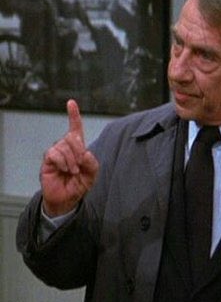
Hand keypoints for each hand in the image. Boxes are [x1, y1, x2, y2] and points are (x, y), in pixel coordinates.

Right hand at [40, 99, 98, 216]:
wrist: (67, 198)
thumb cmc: (79, 184)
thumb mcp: (92, 174)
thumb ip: (92, 163)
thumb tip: (85, 153)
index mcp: (78, 147)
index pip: (75, 128)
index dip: (74, 115)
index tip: (71, 102)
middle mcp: (65, 147)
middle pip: (72, 136)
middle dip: (79, 150)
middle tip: (80, 165)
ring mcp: (56, 152)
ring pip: (64, 146)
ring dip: (72, 160)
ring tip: (73, 171)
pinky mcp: (47, 160)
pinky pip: (54, 153)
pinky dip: (62, 162)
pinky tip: (64, 170)